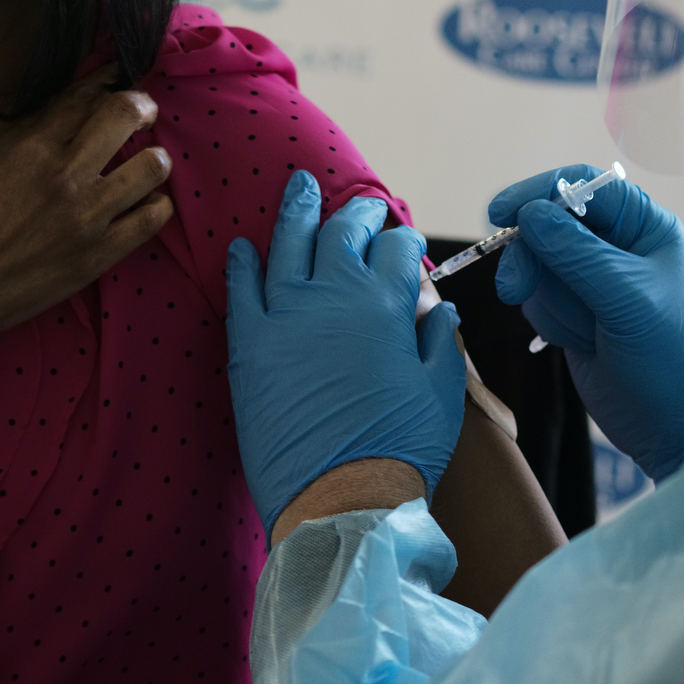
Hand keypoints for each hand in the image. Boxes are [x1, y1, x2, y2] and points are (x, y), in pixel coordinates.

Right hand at [0, 74, 173, 362]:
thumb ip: (20, 135)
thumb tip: (57, 110)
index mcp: (31, 149)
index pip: (83, 97)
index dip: (104, 78)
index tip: (115, 75)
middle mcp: (66, 178)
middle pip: (126, 115)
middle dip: (140, 105)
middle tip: (141, 112)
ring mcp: (88, 218)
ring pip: (152, 167)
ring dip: (153, 157)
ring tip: (145, 162)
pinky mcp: (100, 255)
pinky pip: (153, 220)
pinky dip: (155, 205)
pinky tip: (145, 203)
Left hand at [226, 172, 465, 538]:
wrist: (341, 497)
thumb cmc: (400, 449)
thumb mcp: (441, 394)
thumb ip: (440, 343)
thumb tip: (441, 311)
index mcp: (386, 305)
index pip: (396, 248)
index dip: (402, 239)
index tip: (401, 239)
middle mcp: (334, 297)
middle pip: (343, 232)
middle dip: (357, 211)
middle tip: (361, 203)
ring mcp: (286, 316)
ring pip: (289, 243)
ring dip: (296, 210)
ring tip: (298, 186)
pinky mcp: (249, 344)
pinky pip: (241, 289)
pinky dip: (242, 262)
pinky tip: (242, 246)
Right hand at [488, 166, 683, 481]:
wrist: (672, 426)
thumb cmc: (670, 357)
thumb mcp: (626, 298)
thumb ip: (576, 252)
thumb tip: (529, 214)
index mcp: (642, 227)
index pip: (581, 187)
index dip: (539, 193)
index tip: (501, 213)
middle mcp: (616, 246)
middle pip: (547, 225)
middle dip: (531, 258)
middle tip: (514, 290)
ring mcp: (591, 280)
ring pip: (536, 264)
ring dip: (548, 299)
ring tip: (581, 332)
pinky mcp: (574, 312)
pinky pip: (538, 297)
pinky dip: (549, 319)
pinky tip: (580, 341)